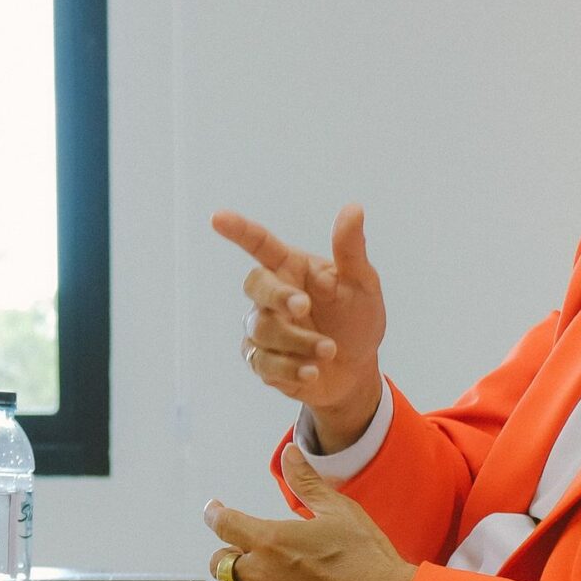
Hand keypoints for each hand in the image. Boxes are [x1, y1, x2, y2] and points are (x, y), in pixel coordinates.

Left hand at [205, 446, 412, 580]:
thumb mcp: (338, 510)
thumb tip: (289, 453)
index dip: (215, 514)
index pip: (224, 524)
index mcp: (270, 540)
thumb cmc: (366, 556)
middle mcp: (262, 575)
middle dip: (227, 551)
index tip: (214, 510)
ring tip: (258, 575)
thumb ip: (306, 482)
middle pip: (220, 564)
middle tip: (243, 547)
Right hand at [211, 203, 386, 448]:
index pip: (260, 245)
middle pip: (255, 285)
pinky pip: (263, 362)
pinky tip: (312, 372)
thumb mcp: (362, 285)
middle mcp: (272, 295)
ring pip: (262, 329)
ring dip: (300, 341)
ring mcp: (263, 328)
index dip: (239, 231)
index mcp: (292, 269)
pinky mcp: (261, 360)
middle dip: (278, 296)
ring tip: (329, 350)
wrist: (356, 371)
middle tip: (304, 306)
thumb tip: (353, 208)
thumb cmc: (357, 320)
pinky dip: (291, 368)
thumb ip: (351, 250)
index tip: (218, 218)